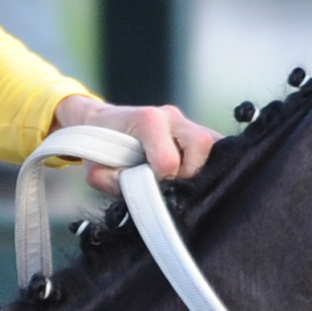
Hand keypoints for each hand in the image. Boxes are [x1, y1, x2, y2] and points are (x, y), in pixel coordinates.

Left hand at [50, 93, 216, 189]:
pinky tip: (187, 176)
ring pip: (213, 145)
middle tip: (168, 185)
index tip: (150, 187)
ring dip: (199, 169)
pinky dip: (206, 165)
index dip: (162, 180)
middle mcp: (171, 116)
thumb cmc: (98, 149)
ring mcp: (186, 121)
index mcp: (147, 120)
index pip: (169, 159)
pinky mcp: (197, 129)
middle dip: (188, 174)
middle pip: (201, 145)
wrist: (100, 124)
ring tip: (175, 180)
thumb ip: (114, 183)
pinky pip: (216, 146)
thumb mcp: (96, 171)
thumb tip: (140, 194)